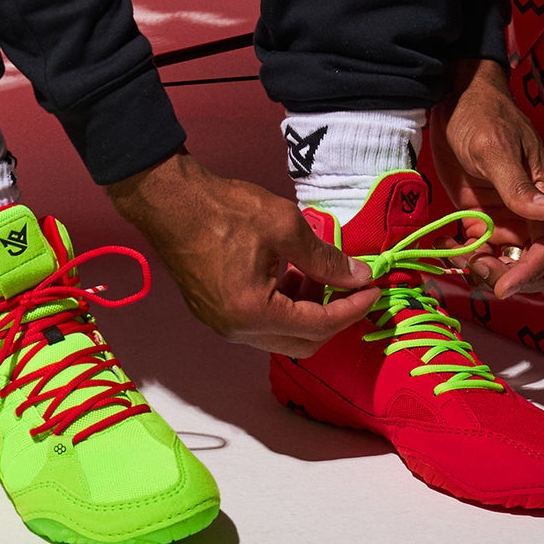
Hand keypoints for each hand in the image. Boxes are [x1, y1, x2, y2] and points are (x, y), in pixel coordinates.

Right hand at [105, 150, 378, 356]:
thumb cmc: (225, 210)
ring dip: (308, 311)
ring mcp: (223, 325)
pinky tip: (290, 274)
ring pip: (281, 335)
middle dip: (333, 316)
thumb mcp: (285, 226)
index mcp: (254, 313)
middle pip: (302, 342)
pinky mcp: (215, 313)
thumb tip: (359, 276)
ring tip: (317, 271)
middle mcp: (237, 330)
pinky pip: (261, 324)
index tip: (373, 289)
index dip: (352, 309)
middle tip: (350, 285)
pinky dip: (285, 307)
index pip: (319, 325)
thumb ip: (325, 258)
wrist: (170, 201)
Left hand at [426, 58, 543, 298]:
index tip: (503, 287)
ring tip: (457, 254)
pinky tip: (445, 244)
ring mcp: (506, 217)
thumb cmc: (481, 116)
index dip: (530, 272)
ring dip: (484, 270)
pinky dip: (465, 257)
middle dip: (508, 276)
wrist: (454, 99)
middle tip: (476, 267)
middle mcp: (531, 212)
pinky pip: (481, 250)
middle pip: (531, 263)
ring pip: (505, 262)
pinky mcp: (482, 217)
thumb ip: (517, 185)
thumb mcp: (495, 148)